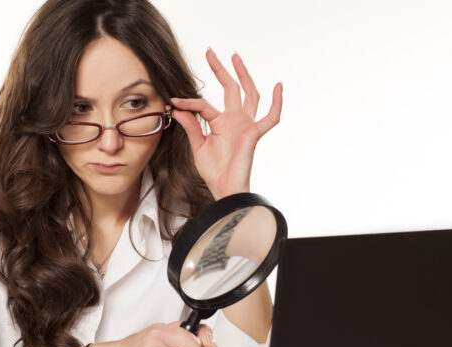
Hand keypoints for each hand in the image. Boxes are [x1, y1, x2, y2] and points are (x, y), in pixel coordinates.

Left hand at [170, 49, 282, 199]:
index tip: (173, 101)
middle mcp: (233, 120)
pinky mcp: (253, 133)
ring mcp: (245, 125)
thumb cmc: (213, 171)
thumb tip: (178, 108)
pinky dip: (277, 103)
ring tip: (235, 57)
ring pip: (248, 94)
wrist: (224, 188)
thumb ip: (191, 126)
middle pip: (230, 88)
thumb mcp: (197, 146)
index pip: (203, 105)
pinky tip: (278, 86)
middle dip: (221, 70)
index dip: (188, 102)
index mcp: (219, 123)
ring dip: (243, 75)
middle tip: (211, 52)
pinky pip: (270, 118)